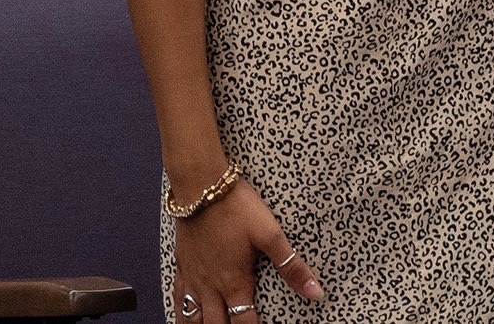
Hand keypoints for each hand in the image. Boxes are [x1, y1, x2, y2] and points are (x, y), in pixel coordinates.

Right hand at [174, 175, 319, 317]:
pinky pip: (177, 296)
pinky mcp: (182, 263)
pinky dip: (181, 312)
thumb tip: (315, 292)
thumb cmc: (235, 206)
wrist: (200, 183)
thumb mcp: (270, 234)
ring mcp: (193, 276)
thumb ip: (291, 266)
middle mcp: (211, 285)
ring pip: (191, 318)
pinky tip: (186, 316)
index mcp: (234, 282)